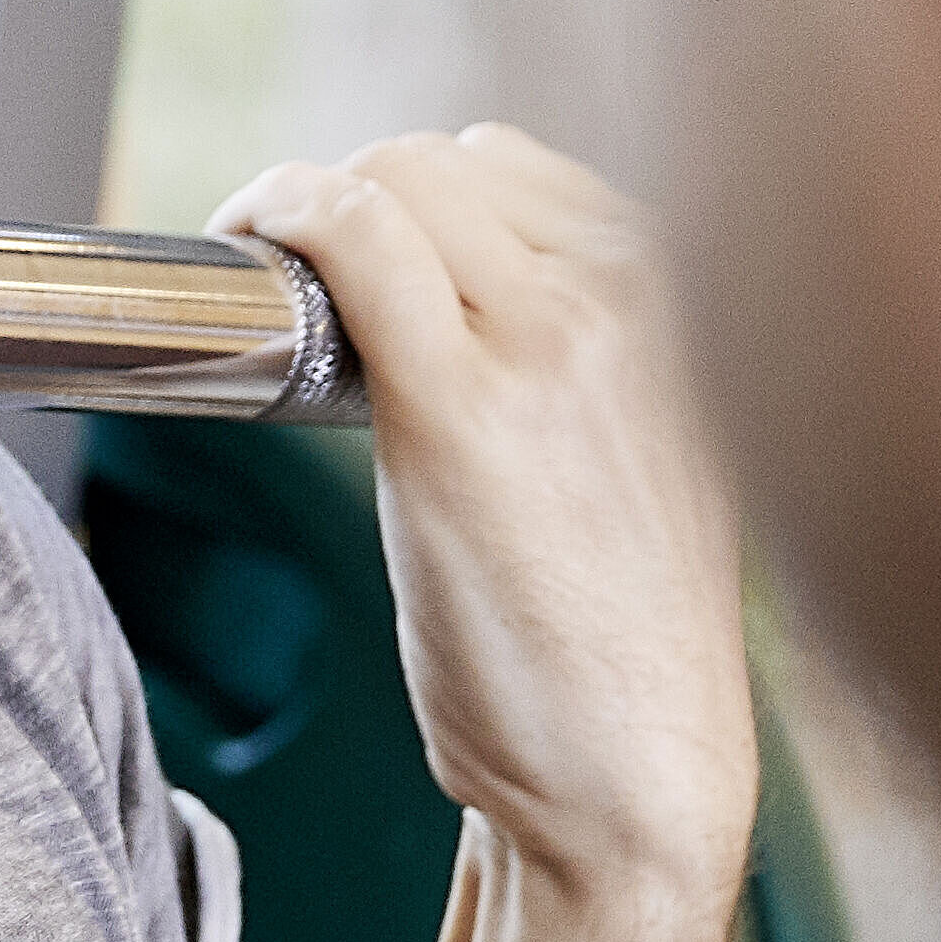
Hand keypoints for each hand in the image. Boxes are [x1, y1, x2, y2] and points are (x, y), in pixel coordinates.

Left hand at [215, 127, 761, 940]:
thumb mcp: (654, 465)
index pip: (523, 177)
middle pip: (450, 163)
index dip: (418, 201)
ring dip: (309, 202)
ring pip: (398, 178)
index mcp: (689, 307)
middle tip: (291, 272)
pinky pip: (354, 238)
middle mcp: (635, 300)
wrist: (642, 778)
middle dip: (356, 198)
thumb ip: (598, 367)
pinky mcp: (460, 411)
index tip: (359, 249)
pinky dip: (285, 214)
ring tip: (264, 265)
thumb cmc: (622, 648)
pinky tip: (251, 249)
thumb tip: (483, 310)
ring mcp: (554, 344)